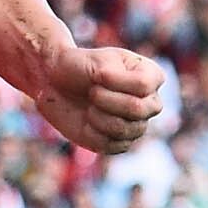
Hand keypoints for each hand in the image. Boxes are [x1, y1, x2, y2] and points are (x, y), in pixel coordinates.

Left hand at [35, 41, 166, 154]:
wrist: (56, 83)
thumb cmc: (81, 67)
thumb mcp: (99, 62)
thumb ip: (119, 77)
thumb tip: (132, 101)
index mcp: (151, 76)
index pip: (144, 85)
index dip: (116, 82)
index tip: (99, 74)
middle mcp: (150, 102)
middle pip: (138, 109)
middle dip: (107, 100)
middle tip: (92, 92)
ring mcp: (136, 124)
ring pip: (126, 130)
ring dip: (99, 116)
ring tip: (89, 106)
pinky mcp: (119, 143)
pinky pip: (113, 145)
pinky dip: (93, 132)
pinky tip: (87, 121)